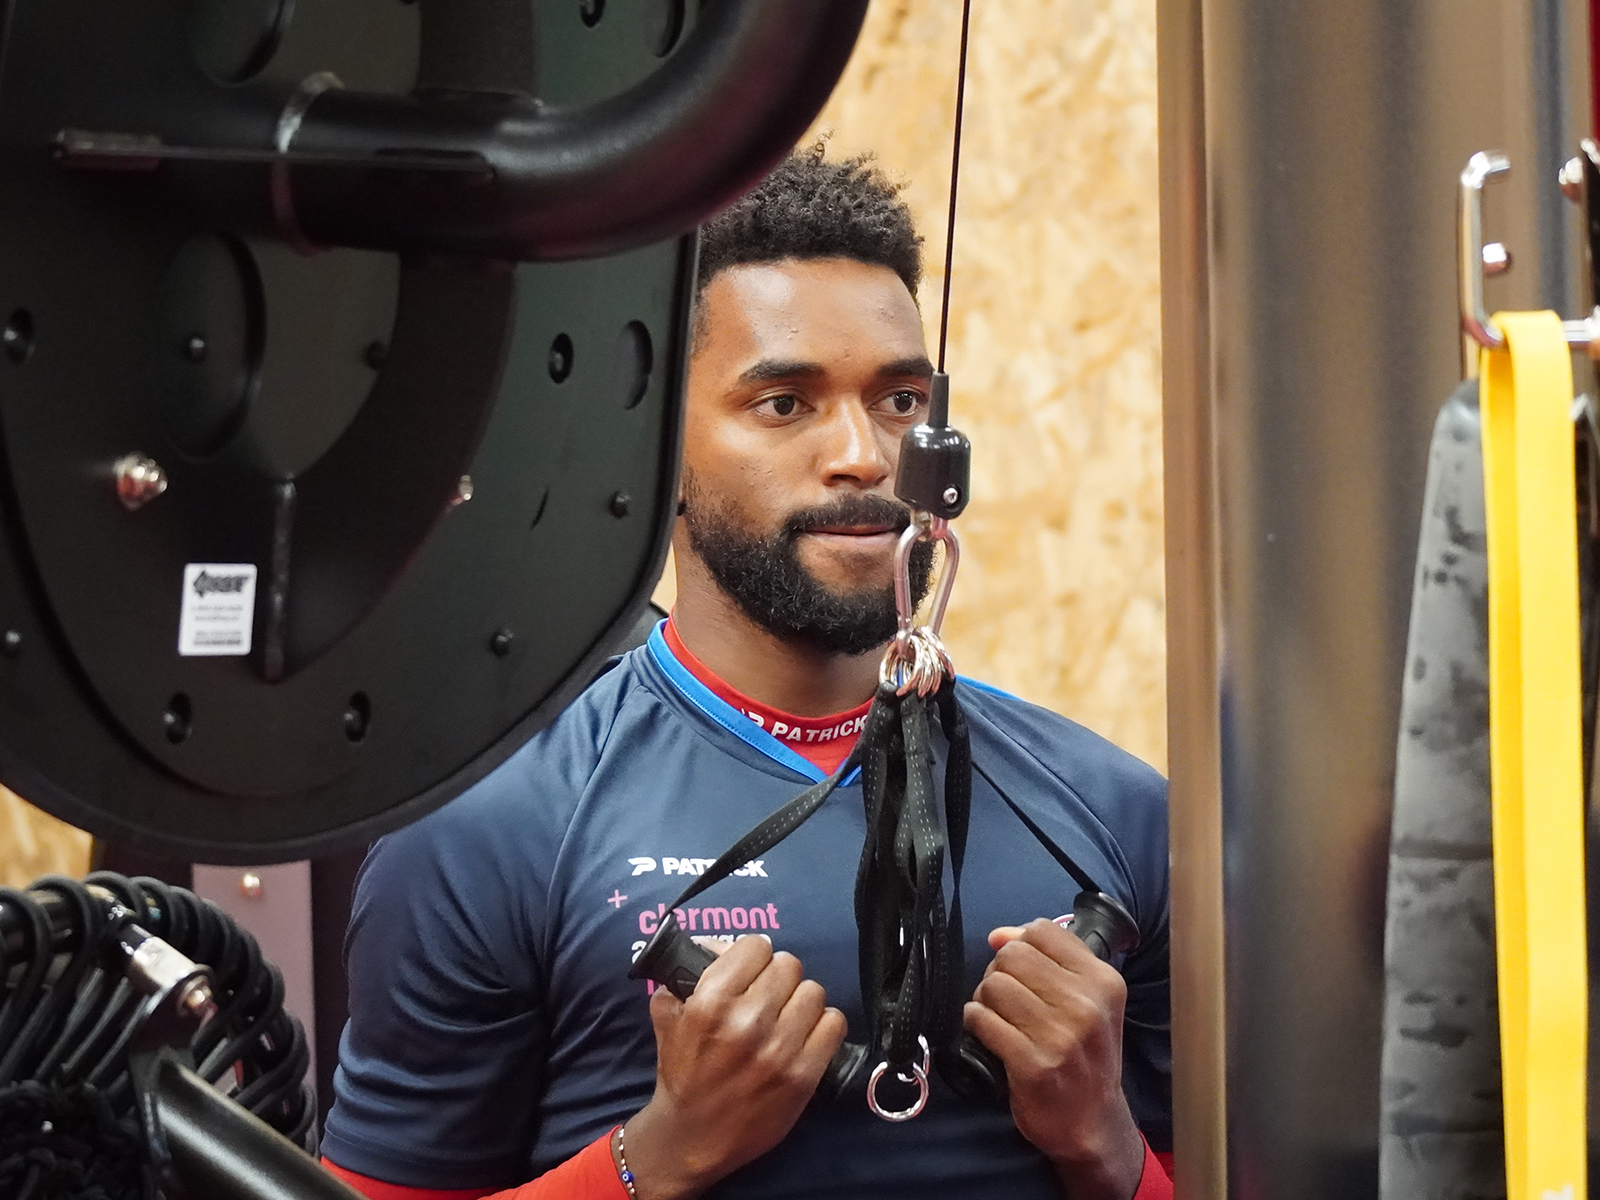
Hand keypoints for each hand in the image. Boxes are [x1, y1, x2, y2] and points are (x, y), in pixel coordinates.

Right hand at [622, 935, 847, 1199]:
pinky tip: (806, 1036)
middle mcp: (746, 1021)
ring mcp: (778, 1050)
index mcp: (709, 1002)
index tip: (751, 969)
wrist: (691, 1139)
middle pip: (788, 966)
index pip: (755, 946)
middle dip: (777, 978)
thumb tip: (718, 945)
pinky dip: (822, 1026)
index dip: (753, 955)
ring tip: (787, 1017)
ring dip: (800, 1001)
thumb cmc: (681, 1075)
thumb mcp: (669, 1018)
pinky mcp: (802, 1076)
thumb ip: (686, 976)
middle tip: (768, 995)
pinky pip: (833, 1024)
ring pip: (813, 991)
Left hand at [963, 919, 1145, 1199]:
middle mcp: (1086, 1005)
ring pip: (994, 985)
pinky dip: (977, 1022)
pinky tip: (990, 1032)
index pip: (1043, 931)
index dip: (1020, 943)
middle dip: (999, 972)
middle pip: (1012, 955)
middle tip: (1006, 997)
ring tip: (998, 1016)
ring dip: (985, 999)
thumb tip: (998, 935)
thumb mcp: (1088, 1002)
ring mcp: (1060, 1036)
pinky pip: (982, 1020)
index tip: (1021, 968)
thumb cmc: (1086, 1056)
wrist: (1093, 1122)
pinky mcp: (1032, 1064)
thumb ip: (1049, 959)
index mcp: (1103, 981)